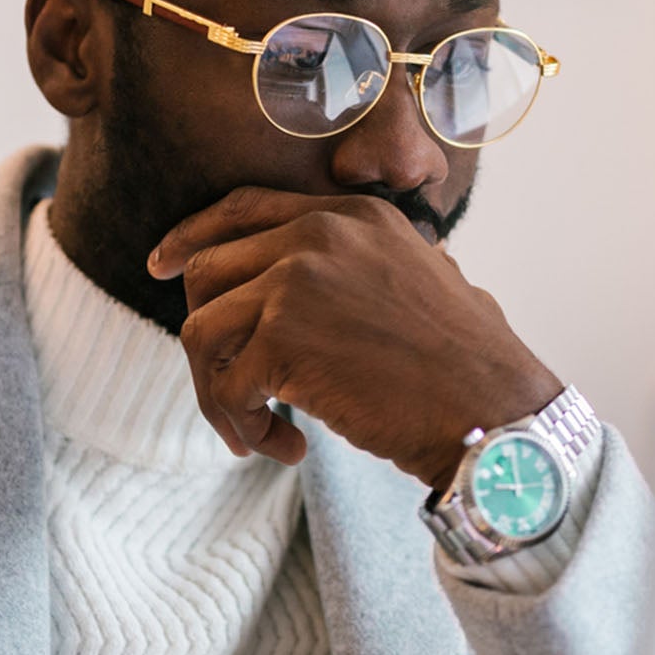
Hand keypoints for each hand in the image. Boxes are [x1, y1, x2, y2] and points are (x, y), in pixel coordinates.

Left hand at [148, 189, 564, 487]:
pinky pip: (224, 386)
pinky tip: (287, 446)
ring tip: (257, 432)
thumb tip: (299, 296)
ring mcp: (296, 282)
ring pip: (199, 332)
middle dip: (206, 340)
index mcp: (351, 216)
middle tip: (232, 394)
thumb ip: (359, 270)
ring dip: (217, 393)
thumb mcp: (420, 282)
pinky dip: (243, 426)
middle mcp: (318, 235)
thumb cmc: (467, 369)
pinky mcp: (283, 340)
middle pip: (207, 273)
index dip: (192, 237)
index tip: (161, 266)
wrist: (493, 413)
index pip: (243, 207)